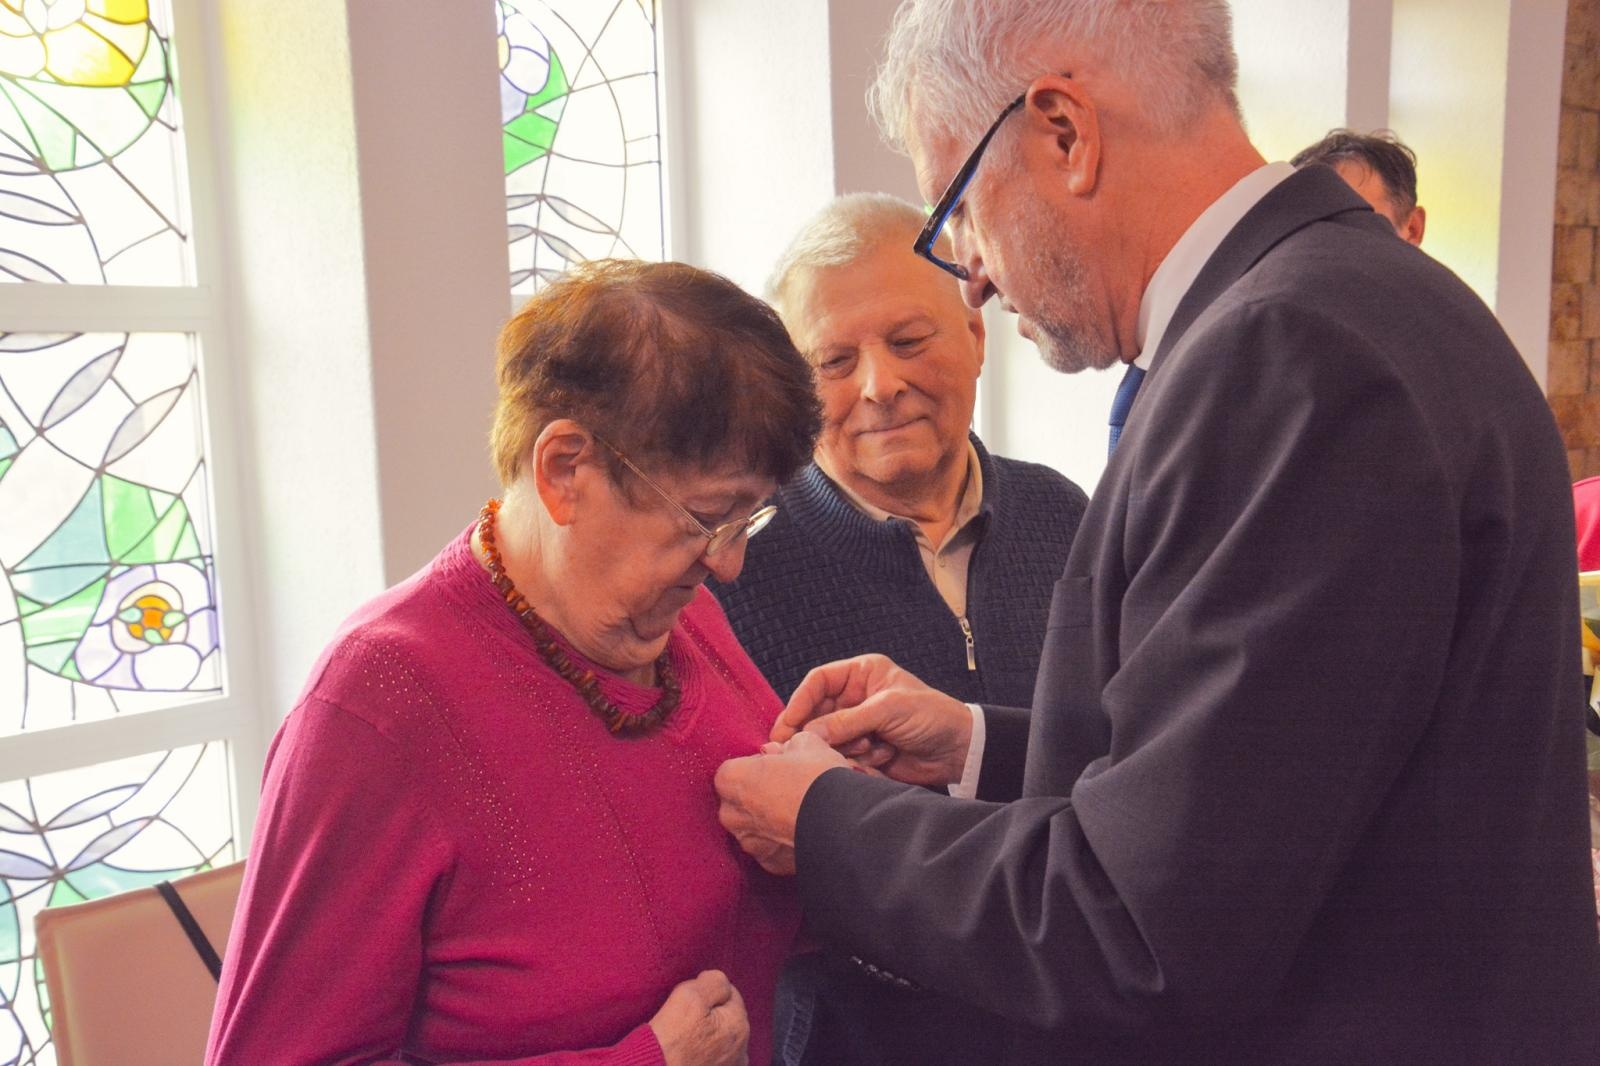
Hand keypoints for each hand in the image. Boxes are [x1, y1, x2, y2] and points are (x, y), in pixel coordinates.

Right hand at [648, 970, 748, 1065]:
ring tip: (685, 1040)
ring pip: (721, 1037)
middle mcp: (742, 1049)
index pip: (728, 992)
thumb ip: (714, 981)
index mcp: (739, 1025)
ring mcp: (732, 1065)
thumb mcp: (689, 995)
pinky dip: (706, 1052)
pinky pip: (715, 1056)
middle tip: (683, 1022)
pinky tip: (690, 1054)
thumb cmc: (670, 1038)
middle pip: (725, 1016)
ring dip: (709, 1034)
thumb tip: (720, 982)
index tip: (687, 1005)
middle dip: (709, 1013)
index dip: (705, 993)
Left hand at [715, 732, 849, 874]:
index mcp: (733, 779)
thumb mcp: (807, 744)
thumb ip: (788, 745)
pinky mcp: (769, 864)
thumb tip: (783, 750)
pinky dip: (781, 843)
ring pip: (752, 828)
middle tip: (786, 788)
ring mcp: (749, 843)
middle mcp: (732, 814)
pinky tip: (803, 831)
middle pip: (737, 801)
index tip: (776, 766)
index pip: (732, 770)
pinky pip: (770, 849)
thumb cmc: (818, 777)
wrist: (843, 822)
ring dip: (768, 821)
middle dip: (755, 795)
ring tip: (798, 811)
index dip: (755, 767)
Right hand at [774, 654, 973, 787]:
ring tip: (872, 748)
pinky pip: (844, 756)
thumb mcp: (889, 710)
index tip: (788, 725)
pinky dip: (859, 760)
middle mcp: (856, 698)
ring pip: (828, 739)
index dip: (800, 702)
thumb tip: (808, 733)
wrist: (959, 751)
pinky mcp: (864, 750)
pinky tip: (883, 757)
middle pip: (817, 713)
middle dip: (817, 731)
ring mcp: (859, 725)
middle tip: (803, 747)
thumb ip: (847, 720)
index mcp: (862, 674)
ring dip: (846, 747)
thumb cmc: (932, 717)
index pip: (819, 682)